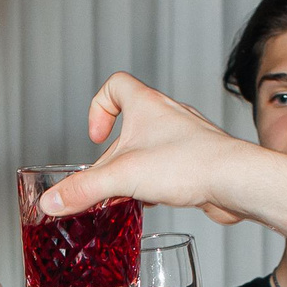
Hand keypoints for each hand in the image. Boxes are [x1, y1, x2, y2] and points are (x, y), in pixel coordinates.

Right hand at [36, 70, 256, 224]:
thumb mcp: (121, 177)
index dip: (99, 107)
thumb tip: (50, 202)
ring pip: (149, 149)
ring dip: (134, 169)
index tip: (96, 137)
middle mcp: (168, 116)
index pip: (116, 85)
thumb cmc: (188, 164)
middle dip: (112, 155)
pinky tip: (153, 202)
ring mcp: (186, 138)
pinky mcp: (199, 161)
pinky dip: (155, 183)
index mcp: (147, 105)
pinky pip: (169, 167)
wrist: (236, 182)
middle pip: (129, 126)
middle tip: (104, 181)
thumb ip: (82, 190)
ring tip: (127, 193)